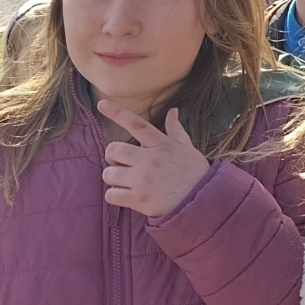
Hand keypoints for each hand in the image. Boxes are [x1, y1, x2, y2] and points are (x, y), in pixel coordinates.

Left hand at [100, 103, 209, 217]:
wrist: (202, 201)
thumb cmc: (193, 173)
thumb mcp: (187, 148)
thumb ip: (175, 130)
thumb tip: (173, 111)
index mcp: (161, 144)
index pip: (136, 124)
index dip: (117, 113)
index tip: (101, 103)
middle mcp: (150, 159)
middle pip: (113, 150)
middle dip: (113, 157)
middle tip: (124, 165)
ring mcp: (143, 179)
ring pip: (109, 174)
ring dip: (115, 179)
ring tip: (129, 183)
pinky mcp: (139, 199)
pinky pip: (111, 194)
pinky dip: (115, 196)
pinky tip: (128, 196)